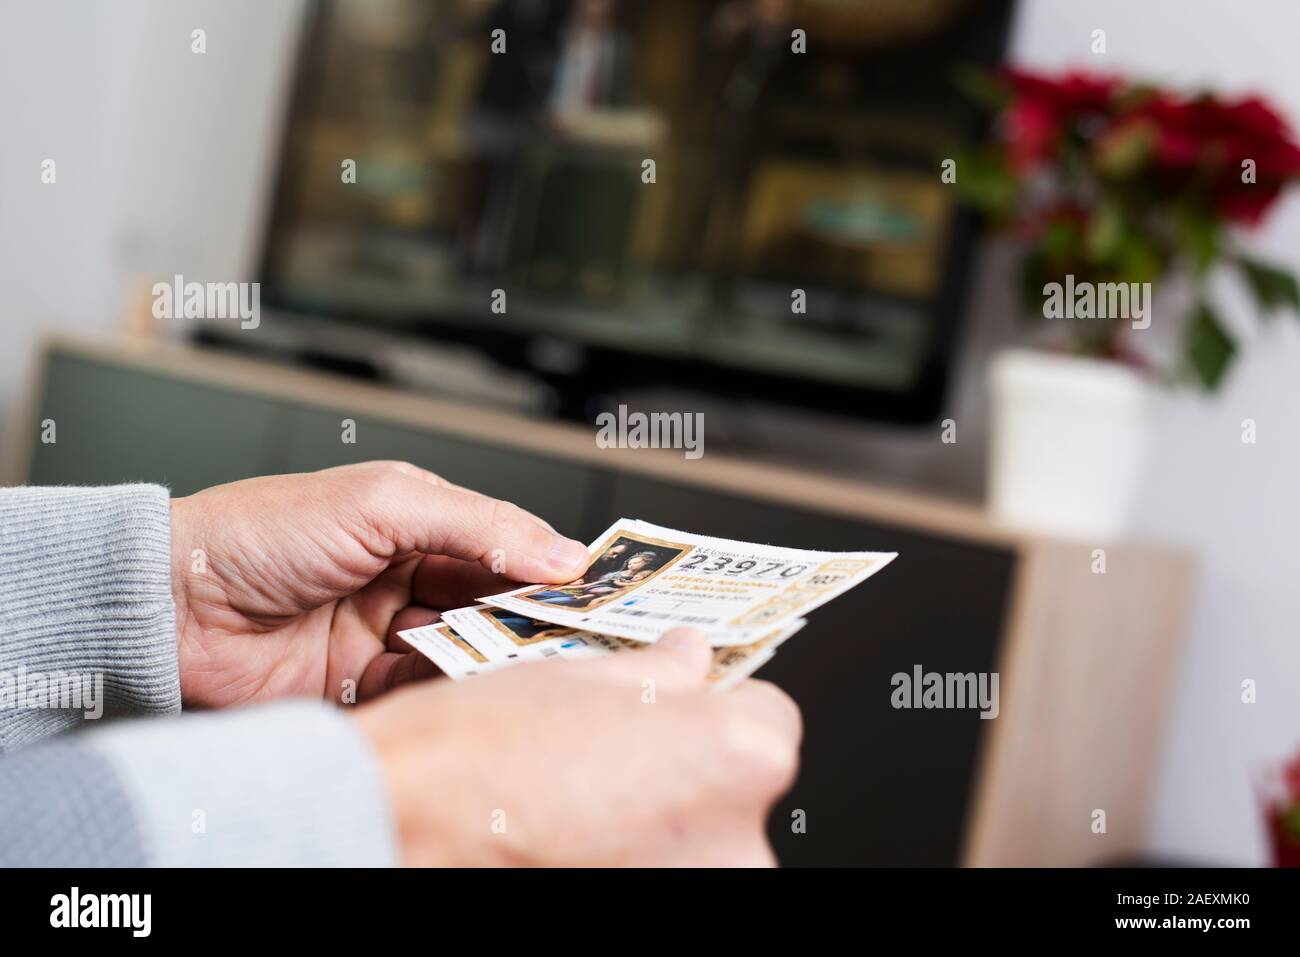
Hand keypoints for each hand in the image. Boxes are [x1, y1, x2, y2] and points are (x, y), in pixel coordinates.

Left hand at [170, 461, 590, 707]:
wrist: (171, 604)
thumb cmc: (262, 531)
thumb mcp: (383, 503)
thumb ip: (477, 523)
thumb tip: (559, 549)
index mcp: (414, 520)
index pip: (502, 542)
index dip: (547, 562)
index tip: (593, 587)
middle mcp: (405, 575)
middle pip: (490, 599)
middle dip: (528, 614)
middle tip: (572, 631)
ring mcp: (384, 632)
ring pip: (464, 647)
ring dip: (491, 653)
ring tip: (522, 657)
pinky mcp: (361, 685)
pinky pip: (423, 690)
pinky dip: (447, 689)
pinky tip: (465, 684)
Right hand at [356, 628, 802, 866]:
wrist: (395, 828)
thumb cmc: (478, 755)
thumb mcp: (582, 678)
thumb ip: (661, 671)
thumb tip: (690, 659)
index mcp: (739, 756)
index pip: (768, 716)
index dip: (714, 707)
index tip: (677, 711)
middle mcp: (739, 844)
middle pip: (739, 788)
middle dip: (689, 770)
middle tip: (617, 762)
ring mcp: (697, 897)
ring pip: (700, 843)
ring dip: (661, 826)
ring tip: (584, 807)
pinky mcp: (660, 927)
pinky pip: (664, 878)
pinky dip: (633, 866)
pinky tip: (574, 845)